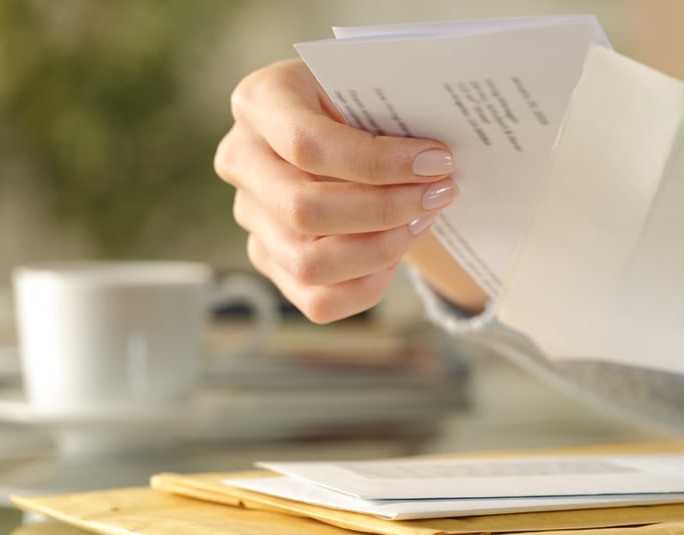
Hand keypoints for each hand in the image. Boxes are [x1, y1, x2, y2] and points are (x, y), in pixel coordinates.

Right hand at [215, 59, 458, 322]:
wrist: (346, 126)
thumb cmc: (362, 100)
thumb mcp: (370, 85)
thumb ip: (391, 107)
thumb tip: (436, 159)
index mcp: (260, 102)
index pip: (308, 145)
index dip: (378, 162)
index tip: (437, 162)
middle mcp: (242, 160)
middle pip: (305, 210)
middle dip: (386, 210)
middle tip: (441, 193)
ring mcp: (251, 216)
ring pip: (308, 264)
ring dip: (380, 250)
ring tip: (423, 220)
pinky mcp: (270, 259)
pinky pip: (318, 300)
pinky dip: (368, 284)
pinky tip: (398, 251)